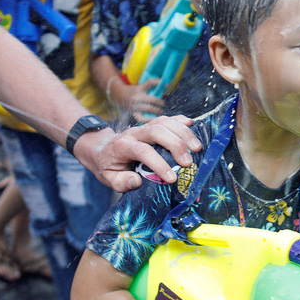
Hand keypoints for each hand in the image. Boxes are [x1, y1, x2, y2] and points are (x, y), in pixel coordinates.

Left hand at [73, 116, 201, 191]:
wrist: (103, 150)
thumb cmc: (108, 166)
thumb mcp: (108, 178)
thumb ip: (121, 182)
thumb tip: (136, 181)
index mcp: (122, 146)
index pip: (143, 151)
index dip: (159, 164)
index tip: (172, 178)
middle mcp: (134, 132)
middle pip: (156, 130)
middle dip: (175, 145)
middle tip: (188, 162)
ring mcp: (143, 126)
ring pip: (164, 121)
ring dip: (183, 132)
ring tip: (196, 148)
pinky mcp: (151, 125)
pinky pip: (168, 118)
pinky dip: (181, 120)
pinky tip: (193, 125)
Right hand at [110, 78, 165, 122]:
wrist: (118, 95)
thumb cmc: (134, 91)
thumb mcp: (141, 86)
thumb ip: (152, 87)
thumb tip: (167, 87)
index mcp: (140, 88)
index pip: (150, 82)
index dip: (159, 82)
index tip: (167, 85)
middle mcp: (137, 97)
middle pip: (153, 99)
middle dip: (161, 103)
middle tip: (163, 104)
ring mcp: (135, 105)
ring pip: (149, 109)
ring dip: (157, 111)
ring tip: (160, 111)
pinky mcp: (133, 113)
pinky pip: (142, 119)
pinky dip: (149, 120)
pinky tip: (154, 119)